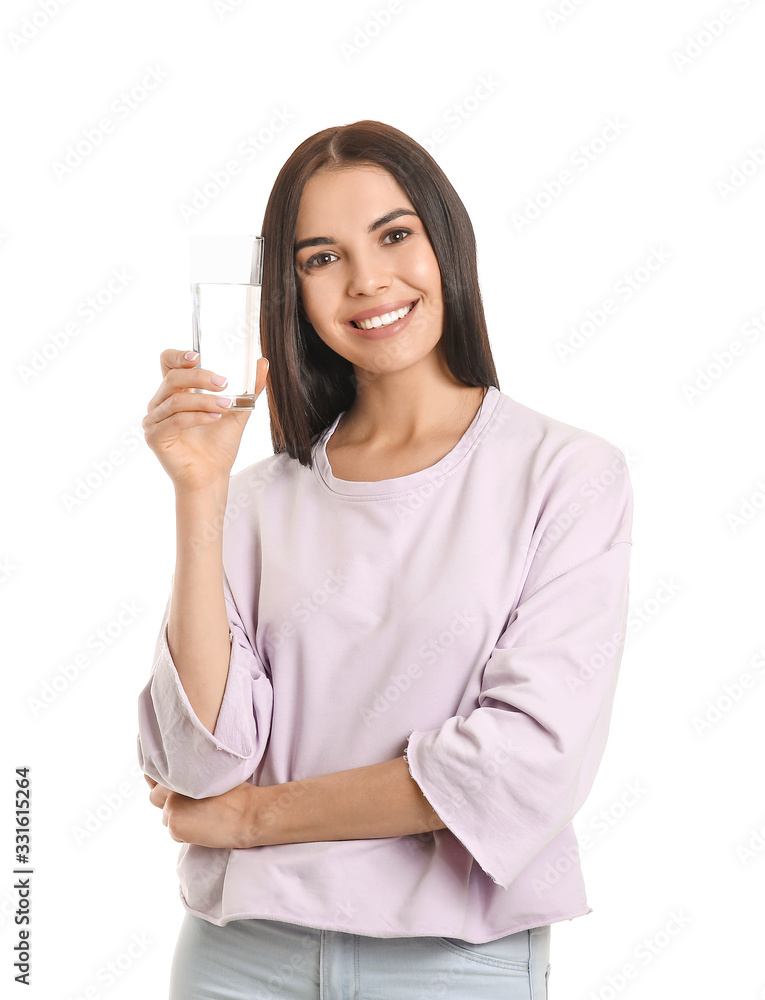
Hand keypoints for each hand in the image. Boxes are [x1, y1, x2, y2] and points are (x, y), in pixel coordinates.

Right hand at [142, 349, 268, 492]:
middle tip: (224, 383)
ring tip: (226, 406)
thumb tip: (263, 363)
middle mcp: (160, 403)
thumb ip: (249, 389)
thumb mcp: (238, 412)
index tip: (198, 356)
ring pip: (176, 399)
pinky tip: (215, 418)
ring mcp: (154, 420)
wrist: (213, 476)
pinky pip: (175, 420)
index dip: (178, 355)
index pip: (167, 363)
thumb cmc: (219, 446)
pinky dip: (197, 417)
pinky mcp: (155, 437)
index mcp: (176, 393)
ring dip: (204, 400)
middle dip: (200, 377)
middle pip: (173, 378)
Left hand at [144, 774, 261, 848]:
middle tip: (189, 807)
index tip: (163, 786)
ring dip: (178, 818)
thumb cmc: (238, 794)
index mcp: (182, 771)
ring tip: (202, 817)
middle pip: (156, 798)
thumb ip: (193, 776)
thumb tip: (181, 782)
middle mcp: (172, 788)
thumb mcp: (213, 774)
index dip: (158, 782)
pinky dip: (184, 834)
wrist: (247, 813)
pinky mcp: (175, 826)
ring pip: (166, 817)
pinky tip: (203, 828)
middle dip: (168, 803)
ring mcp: (171, 807)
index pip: (156, 777)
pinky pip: (173, 832)